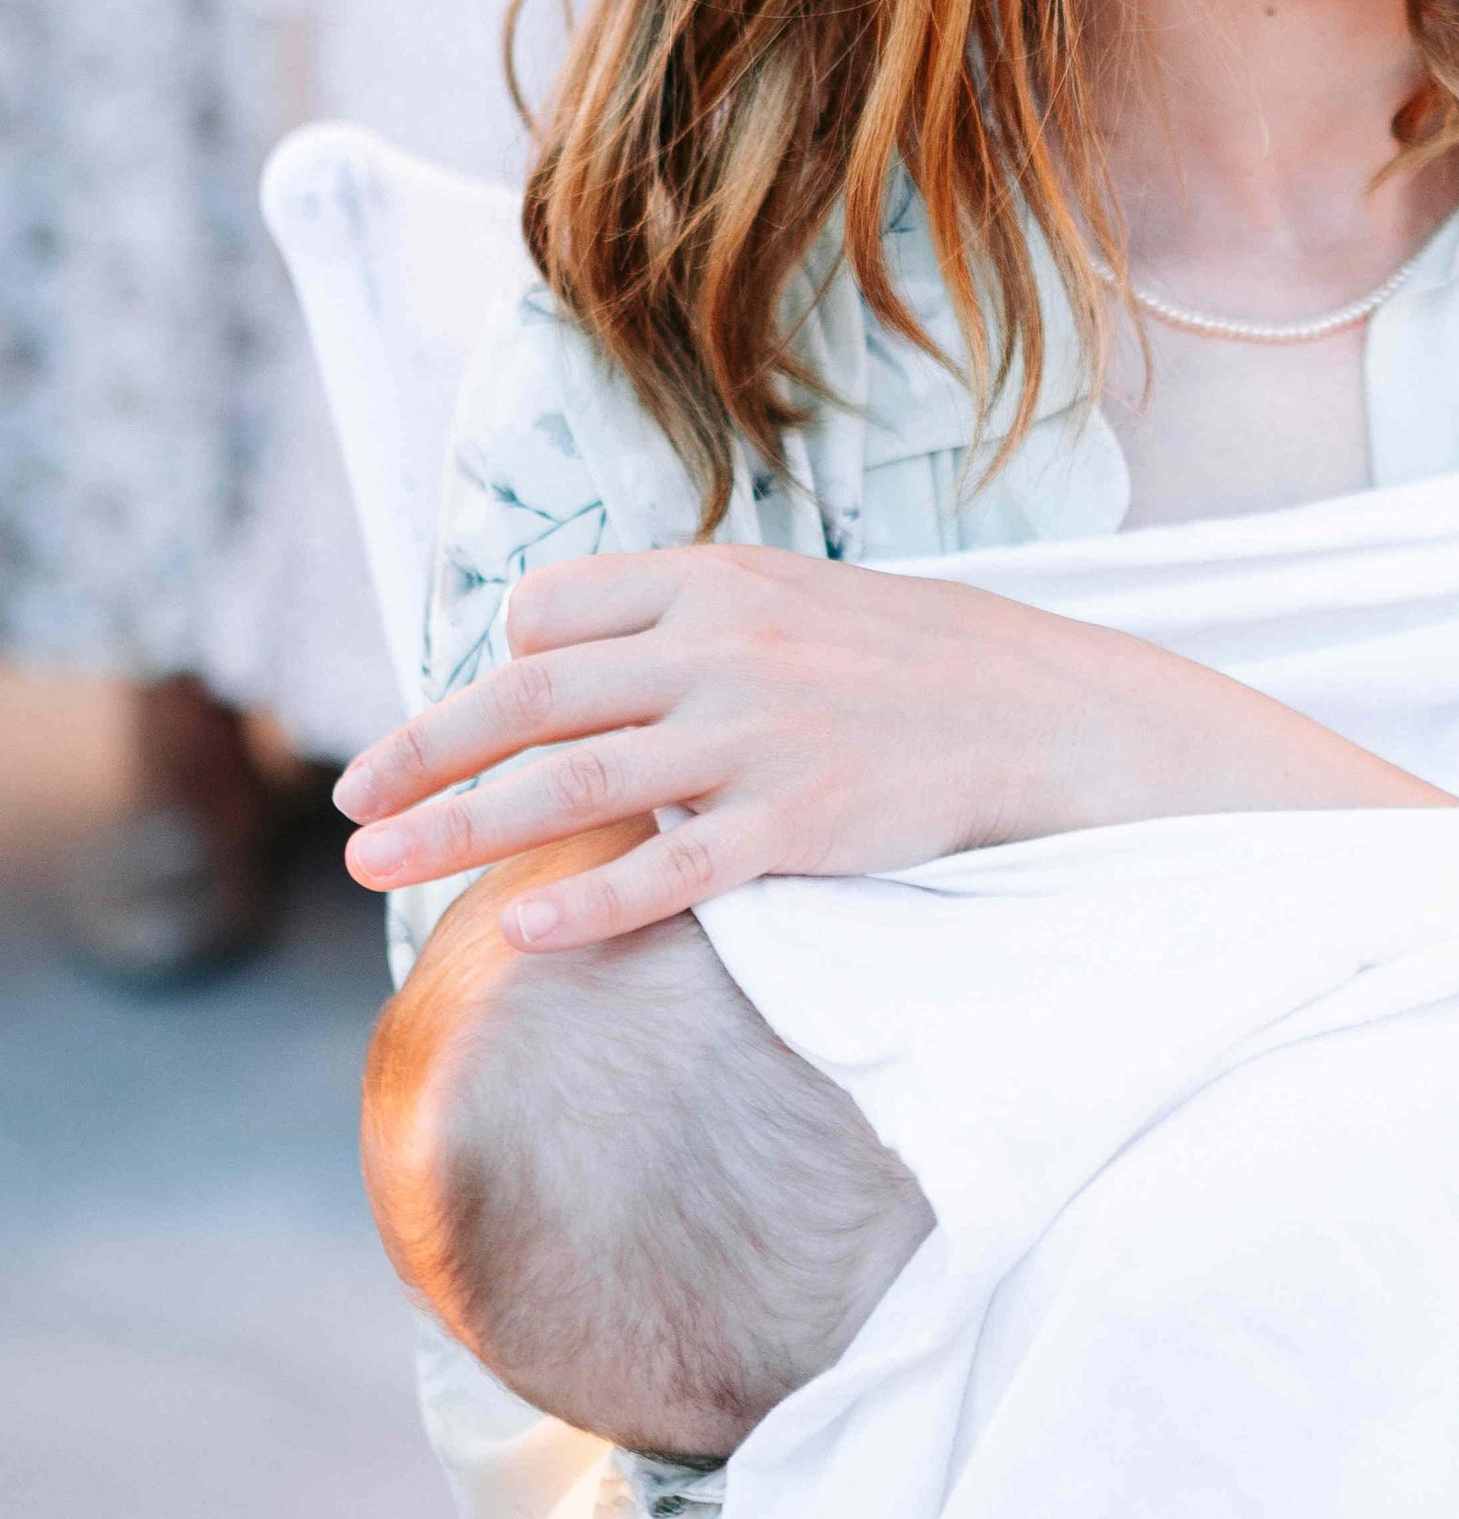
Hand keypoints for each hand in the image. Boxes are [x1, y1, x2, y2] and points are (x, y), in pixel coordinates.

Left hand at [336, 542, 1450, 950]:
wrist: (1051, 716)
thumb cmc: (918, 666)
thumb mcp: (799, 602)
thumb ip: (691, 623)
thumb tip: (568, 653)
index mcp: (716, 582)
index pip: (550, 611)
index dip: (498, 667)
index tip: (473, 720)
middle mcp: (721, 649)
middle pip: (524, 699)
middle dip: (419, 755)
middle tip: (347, 807)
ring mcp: (757, 738)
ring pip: (567, 785)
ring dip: (453, 830)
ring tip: (374, 871)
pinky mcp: (798, 825)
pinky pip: (666, 870)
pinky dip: (584, 905)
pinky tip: (520, 937)